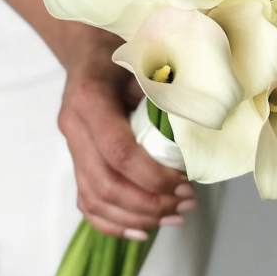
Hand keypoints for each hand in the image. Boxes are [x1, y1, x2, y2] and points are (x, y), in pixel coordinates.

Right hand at [56, 27, 195, 239]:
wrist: (87, 46)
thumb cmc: (122, 47)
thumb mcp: (145, 57)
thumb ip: (165, 87)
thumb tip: (205, 119)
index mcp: (89, 99)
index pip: (119, 152)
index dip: (153, 177)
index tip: (184, 184)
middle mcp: (73, 126)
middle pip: (105, 184)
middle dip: (149, 202)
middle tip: (186, 205)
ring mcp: (71, 145)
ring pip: (94, 198)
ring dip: (136, 216)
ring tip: (173, 217)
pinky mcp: (76, 158)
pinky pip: (86, 200)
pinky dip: (112, 222)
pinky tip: (141, 229)